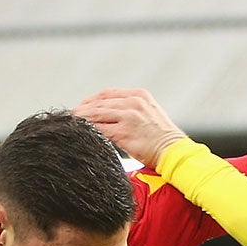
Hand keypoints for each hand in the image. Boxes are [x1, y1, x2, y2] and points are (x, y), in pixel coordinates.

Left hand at [72, 89, 186, 169]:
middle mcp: (133, 102)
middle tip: (72, 115)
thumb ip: (133, 110)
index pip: (108, 93)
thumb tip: (112, 114)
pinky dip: (89, 128)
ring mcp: (128, 116)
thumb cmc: (163, 139)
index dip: (92, 99)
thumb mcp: (150, 114)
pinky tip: (82, 132)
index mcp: (139, 95)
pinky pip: (100, 128)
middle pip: (99, 101)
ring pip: (97, 113)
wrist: (175, 152)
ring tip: (72, 122)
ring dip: (82, 118)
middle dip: (84, 108)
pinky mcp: (124, 132)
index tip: (82, 106)